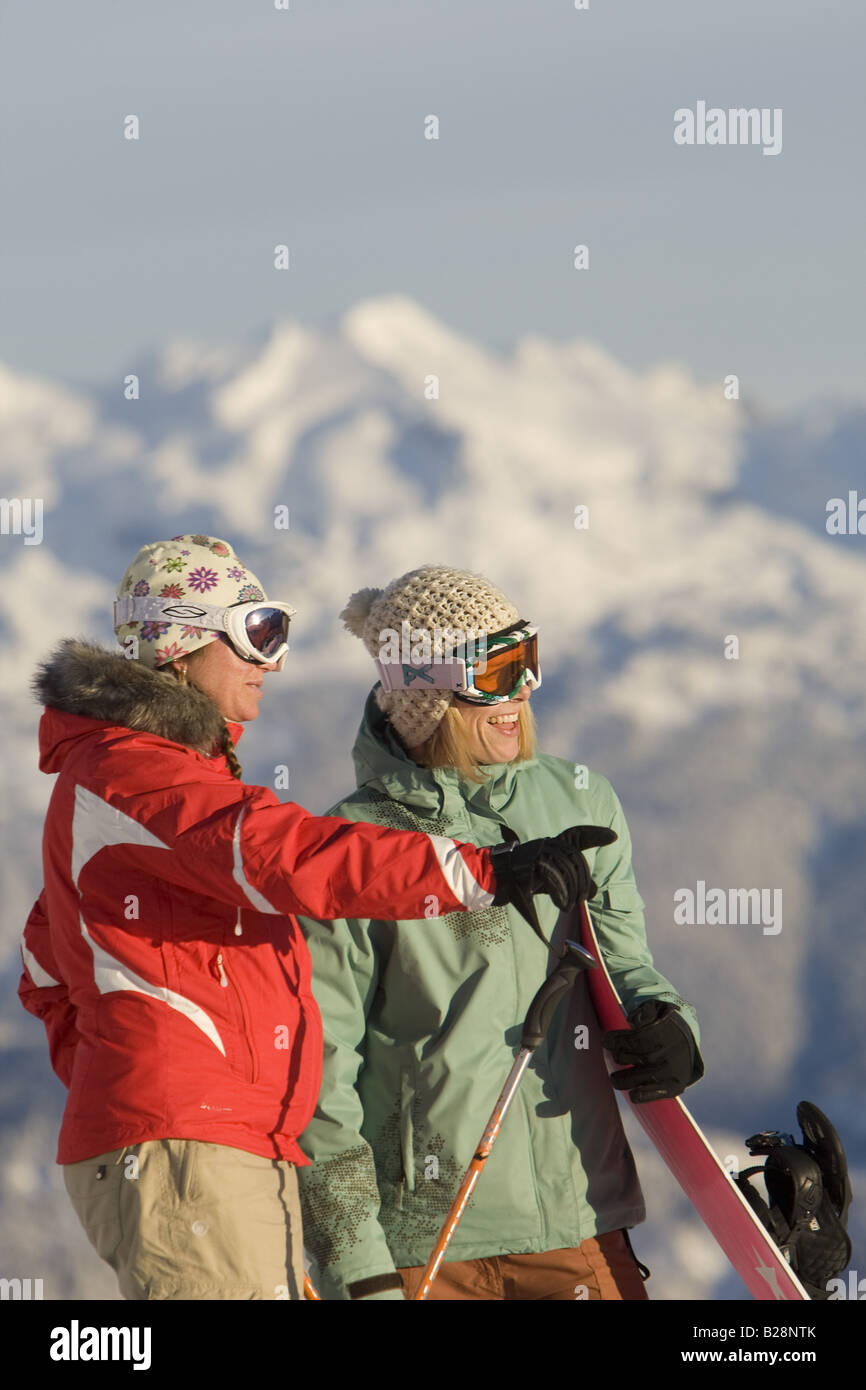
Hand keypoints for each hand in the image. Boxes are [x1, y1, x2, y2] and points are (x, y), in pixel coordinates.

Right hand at [490, 824, 616, 940]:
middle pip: (576, 860)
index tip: (613, 837)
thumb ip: (572, 881)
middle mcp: (548, 843)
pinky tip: (561, 905)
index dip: (595, 834)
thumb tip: (593, 891)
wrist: (497, 879)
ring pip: (567, 871)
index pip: (578, 834)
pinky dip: (560, 895)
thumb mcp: (552, 879)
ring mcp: (538, 851)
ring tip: (568, 906)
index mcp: (553, 843)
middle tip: (581, 900)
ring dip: (571, 892)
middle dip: (582, 882)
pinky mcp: (531, 863)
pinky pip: (554, 879)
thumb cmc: (525, 879)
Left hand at [602, 1000, 703, 1102]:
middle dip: (617, 1055)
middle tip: (615, 1055)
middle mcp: (666, 1053)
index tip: (605, 1040)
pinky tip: (634, 1092)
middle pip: (629, 1058)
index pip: (632, 1039)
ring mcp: (668, 1072)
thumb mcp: (658, 1009)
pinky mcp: (673, 1087)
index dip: (614, 1040)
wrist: (688, 1046)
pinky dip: (639, 1095)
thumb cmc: (665, 1025)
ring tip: (616, 1077)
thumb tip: (636, 1020)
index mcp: (663, 1032)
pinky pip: (648, 1094)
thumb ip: (645, 1011)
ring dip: (620, 1078)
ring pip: (632, 1078)